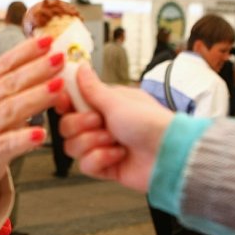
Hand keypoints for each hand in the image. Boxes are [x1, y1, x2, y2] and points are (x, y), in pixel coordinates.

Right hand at [0, 37, 64, 191]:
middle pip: (10, 83)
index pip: (5, 64)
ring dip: (36, 97)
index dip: (26, 51)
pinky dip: (24, 138)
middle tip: (60, 59)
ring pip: (10, 110)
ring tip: (58, 88)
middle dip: (37, 69)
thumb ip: (15, 80)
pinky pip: (8, 144)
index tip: (48, 40)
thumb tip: (48, 57)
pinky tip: (41, 133)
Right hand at [57, 64, 173, 191]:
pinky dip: (101, 160)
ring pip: (72, 147)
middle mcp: (100, 124)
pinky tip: (119, 156)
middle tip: (100, 122)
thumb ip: (92, 88)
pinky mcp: (105, 167)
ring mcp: (101, 146)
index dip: (65, 104)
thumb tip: (80, 67)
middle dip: (81, 125)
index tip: (66, 103)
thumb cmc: (150, 123)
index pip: (71, 103)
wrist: (169, 155)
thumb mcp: (117, 101)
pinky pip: (85, 165)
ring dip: (93, 143)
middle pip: (66, 126)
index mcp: (104, 104)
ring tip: (114, 141)